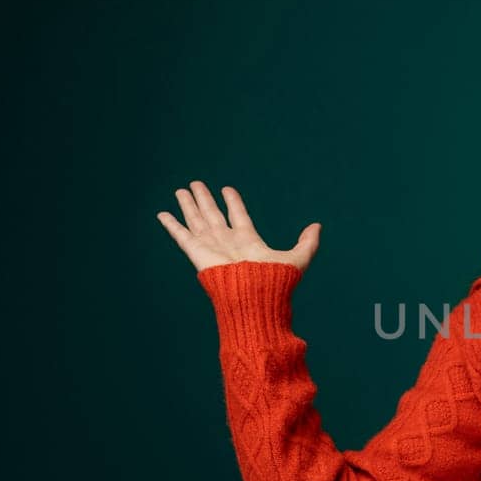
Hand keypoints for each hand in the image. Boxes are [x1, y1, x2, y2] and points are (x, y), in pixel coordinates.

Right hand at [156, 180, 320, 272]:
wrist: (255, 296)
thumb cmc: (276, 281)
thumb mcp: (298, 258)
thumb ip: (308, 242)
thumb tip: (318, 226)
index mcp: (248, 241)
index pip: (238, 216)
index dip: (233, 201)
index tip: (227, 189)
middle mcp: (228, 243)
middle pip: (214, 215)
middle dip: (205, 200)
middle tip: (196, 184)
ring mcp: (212, 247)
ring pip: (197, 220)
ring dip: (189, 205)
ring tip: (181, 190)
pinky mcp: (198, 253)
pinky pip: (182, 235)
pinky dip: (171, 224)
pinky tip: (162, 213)